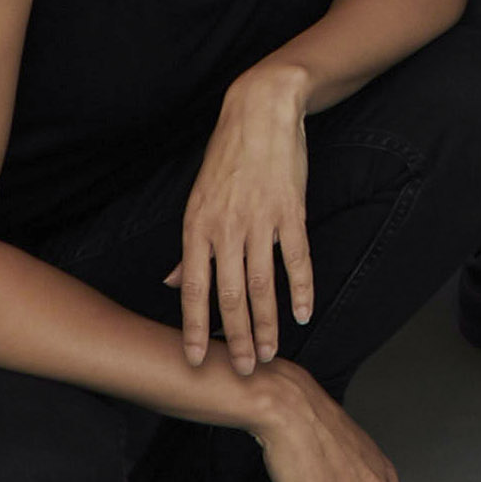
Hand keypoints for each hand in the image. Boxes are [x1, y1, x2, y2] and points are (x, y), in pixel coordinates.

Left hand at [172, 64, 315, 370]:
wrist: (259, 112)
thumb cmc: (227, 158)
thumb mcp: (199, 201)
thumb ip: (191, 248)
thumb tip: (176, 284)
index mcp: (198, 228)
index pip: (195, 290)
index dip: (196, 328)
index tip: (196, 360)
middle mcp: (226, 229)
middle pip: (231, 295)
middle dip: (238, 336)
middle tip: (245, 370)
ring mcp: (259, 220)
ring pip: (262, 283)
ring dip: (268, 322)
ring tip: (272, 352)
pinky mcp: (290, 209)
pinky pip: (296, 257)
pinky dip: (301, 287)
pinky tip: (304, 312)